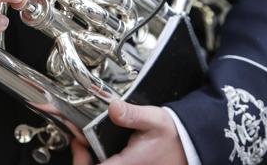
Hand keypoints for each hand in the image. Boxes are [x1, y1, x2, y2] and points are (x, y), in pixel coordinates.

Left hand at [71, 99, 187, 164]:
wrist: (189, 146)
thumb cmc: (173, 136)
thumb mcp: (154, 120)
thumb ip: (132, 114)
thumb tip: (113, 107)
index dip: (80, 157)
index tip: (77, 140)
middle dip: (80, 157)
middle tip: (76, 139)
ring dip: (86, 157)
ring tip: (81, 139)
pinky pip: (105, 164)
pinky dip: (95, 157)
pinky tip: (92, 144)